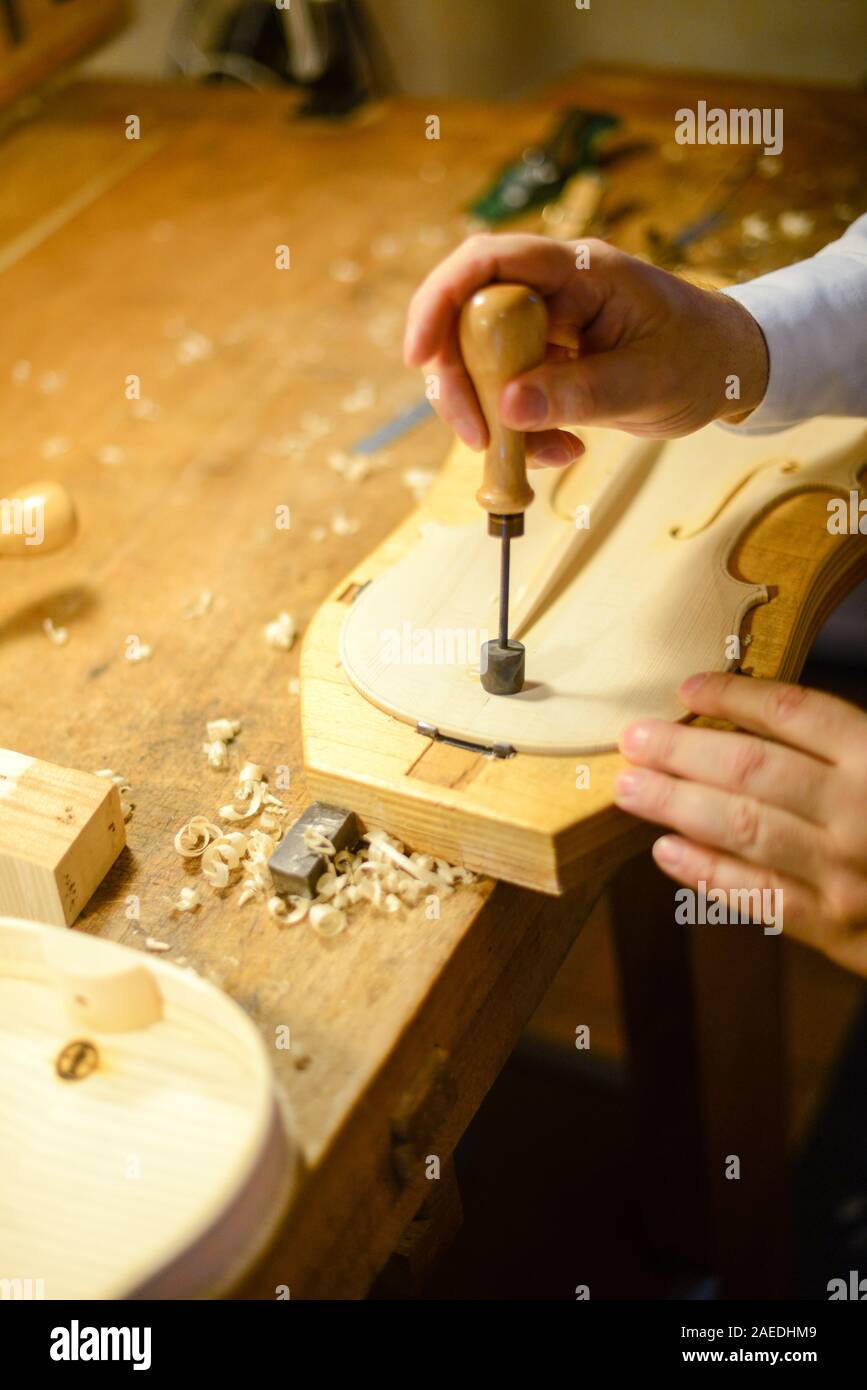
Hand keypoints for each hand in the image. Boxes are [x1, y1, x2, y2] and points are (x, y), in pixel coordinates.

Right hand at [404, 233, 767, 464]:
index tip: (419, 357)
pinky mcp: (542, 366)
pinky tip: (564, 450)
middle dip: (460, 382)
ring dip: (492, 419)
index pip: (488, 262)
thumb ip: (580, 394)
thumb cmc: (700, 358)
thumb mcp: (648, 381)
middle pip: (465, 320)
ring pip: (478, 367)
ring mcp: (542, 330)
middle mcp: (550, 292)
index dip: (440, 300)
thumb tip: (509, 408)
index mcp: (578, 270)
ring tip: (543, 454)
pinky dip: (520, 434)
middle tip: (478, 436)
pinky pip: (506, 399)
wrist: (727, 370)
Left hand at [614, 673, 866, 975]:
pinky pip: (757, 895)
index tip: (688, 686)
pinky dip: (705, 872)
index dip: (736, 695)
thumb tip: (766, 712)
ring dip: (676, 803)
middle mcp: (864, 812)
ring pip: (742, 827)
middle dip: (683, 749)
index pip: (798, 713)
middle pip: (752, 767)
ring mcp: (847, 874)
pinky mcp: (837, 930)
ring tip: (632, 786)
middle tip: (634, 736)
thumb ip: (849, 740)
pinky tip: (665, 851)